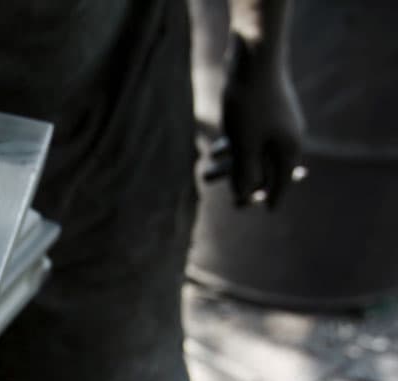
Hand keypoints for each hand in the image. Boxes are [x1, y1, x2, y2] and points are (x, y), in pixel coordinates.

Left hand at [217, 33, 304, 207]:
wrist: (253, 57)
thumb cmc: (249, 104)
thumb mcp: (244, 145)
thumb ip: (245, 173)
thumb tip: (242, 198)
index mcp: (288, 150)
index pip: (280, 184)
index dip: (265, 198)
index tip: (258, 211)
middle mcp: (287, 138)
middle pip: (265, 169)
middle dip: (240, 182)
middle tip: (225, 199)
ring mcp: (276, 123)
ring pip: (253, 151)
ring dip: (230, 164)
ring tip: (204, 173)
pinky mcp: (263, 111)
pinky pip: (249, 136)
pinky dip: (233, 145)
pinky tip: (215, 152)